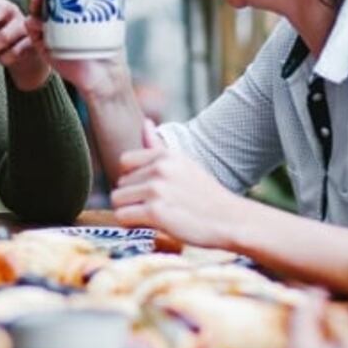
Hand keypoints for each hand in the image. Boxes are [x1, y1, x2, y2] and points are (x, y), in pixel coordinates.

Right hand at [25, 0, 128, 98]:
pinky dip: (32, 26)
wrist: (103, 76)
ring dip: (33, 4)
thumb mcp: (110, 22)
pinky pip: (33, 34)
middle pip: (44, 0)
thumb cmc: (109, 50)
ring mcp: (50, 34)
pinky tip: (35, 21)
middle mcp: (59, 21)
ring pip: (35, 14)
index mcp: (72, 13)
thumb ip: (109, 5)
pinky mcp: (45, 48)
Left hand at [111, 120, 239, 246]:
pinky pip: (122, 216)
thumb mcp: (184, 164)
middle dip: (132, 197)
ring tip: (151, 217)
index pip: (125, 161)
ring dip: (130, 211)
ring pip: (117, 200)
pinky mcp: (155, 212)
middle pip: (120, 184)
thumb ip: (158, 146)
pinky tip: (149, 225)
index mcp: (165, 156)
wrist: (230, 220)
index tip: (148, 190)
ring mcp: (156, 189)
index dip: (133, 179)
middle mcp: (160, 169)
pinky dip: (130, 224)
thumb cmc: (206, 195)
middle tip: (156, 207)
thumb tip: (146, 122)